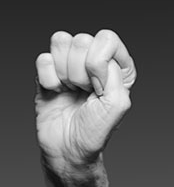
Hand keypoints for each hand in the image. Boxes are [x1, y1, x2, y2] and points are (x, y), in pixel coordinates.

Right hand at [35, 29, 135, 171]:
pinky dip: (49, 79)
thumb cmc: (96, 129)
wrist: (69, 148)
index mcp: (118, 67)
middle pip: (82, 40)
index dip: (100, 62)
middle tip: (85, 92)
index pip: (107, 38)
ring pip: (60, 42)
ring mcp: (71, 64)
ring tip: (72, 91)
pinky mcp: (49, 71)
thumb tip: (95, 58)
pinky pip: (43, 58)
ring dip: (65, 73)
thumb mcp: (118, 104)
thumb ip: (114, 74)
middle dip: (81, 71)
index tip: (100, 87)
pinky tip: (57, 92)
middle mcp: (95, 61)